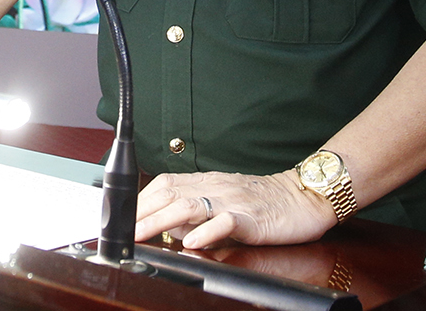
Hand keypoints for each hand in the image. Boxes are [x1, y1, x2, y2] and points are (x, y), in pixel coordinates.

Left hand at [134, 170, 337, 248]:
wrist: (304, 197)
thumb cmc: (264, 202)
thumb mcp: (224, 202)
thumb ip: (197, 214)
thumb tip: (170, 230)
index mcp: (207, 182)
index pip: (164, 185)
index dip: (140, 200)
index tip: (121, 217)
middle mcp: (215, 188)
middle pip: (169, 194)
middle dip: (142, 213)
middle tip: (122, 231)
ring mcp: (233, 201)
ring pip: (190, 205)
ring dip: (162, 221)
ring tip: (144, 235)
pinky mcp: (253, 217)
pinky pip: (227, 221)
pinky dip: (208, 231)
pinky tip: (194, 242)